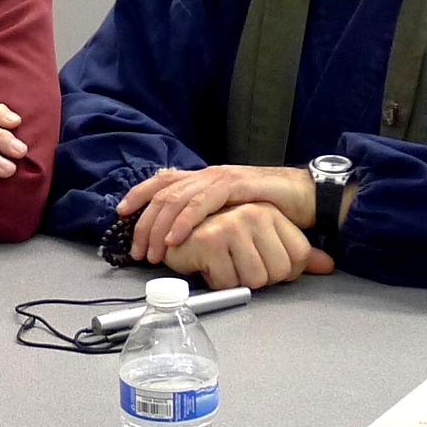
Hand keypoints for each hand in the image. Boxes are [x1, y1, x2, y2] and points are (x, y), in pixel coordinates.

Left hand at [119, 165, 315, 263]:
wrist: (306, 196)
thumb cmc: (270, 208)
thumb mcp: (232, 213)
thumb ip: (210, 218)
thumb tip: (182, 237)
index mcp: (205, 179)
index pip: (163, 180)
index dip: (139, 194)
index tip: (120, 213)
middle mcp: (209, 174)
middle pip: (164, 193)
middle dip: (144, 223)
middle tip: (137, 250)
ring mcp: (222, 178)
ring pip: (177, 198)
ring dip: (159, 227)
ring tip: (152, 252)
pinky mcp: (237, 186)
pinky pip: (203, 202)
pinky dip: (184, 221)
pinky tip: (175, 238)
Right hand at [162, 203, 334, 289]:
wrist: (173, 230)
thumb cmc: (218, 238)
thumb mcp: (264, 241)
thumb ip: (298, 255)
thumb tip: (328, 265)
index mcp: (270, 213)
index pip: (299, 259)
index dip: (281, 272)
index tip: (260, 265)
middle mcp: (255, 214)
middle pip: (279, 273)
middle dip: (256, 279)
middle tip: (236, 265)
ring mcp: (232, 223)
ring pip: (255, 280)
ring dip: (235, 281)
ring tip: (220, 264)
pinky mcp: (210, 239)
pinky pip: (228, 282)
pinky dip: (216, 282)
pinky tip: (206, 265)